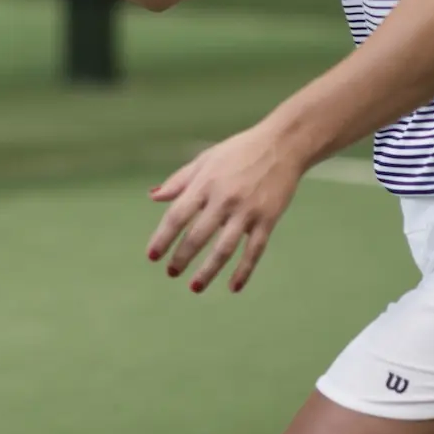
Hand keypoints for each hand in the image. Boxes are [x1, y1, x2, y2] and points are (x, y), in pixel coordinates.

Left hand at [146, 123, 306, 294]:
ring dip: (208, 271)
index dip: (163, 238)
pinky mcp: (268, 220)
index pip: (177, 216)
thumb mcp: (205, 160)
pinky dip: (244, 271)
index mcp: (204, 183)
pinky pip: (254, 251)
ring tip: (195, 287)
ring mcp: (247, 211)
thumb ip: (179, 181)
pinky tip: (233, 287)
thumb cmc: (239, 152)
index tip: (152, 256)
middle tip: (171, 272)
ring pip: (224, 249)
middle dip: (182, 257)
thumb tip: (153, 197)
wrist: (282, 145)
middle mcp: (224, 199)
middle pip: (198, 236)